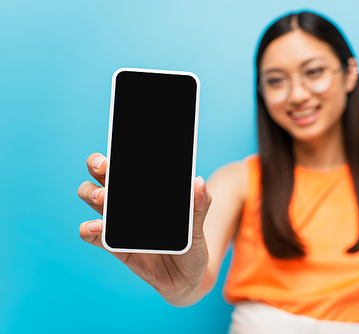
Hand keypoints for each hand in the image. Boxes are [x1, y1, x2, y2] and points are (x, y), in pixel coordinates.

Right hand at [78, 153, 211, 302]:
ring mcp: (118, 222)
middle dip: (97, 165)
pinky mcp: (115, 246)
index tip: (117, 150)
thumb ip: (199, 205)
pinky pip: (92, 234)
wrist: (188, 276)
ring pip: (91, 197)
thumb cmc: (191, 243)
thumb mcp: (198, 224)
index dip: (118, 153)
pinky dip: (89, 228)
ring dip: (91, 193)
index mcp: (146, 190)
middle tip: (105, 168)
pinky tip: (98, 227)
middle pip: (101, 176)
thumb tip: (198, 182)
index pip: (127, 165)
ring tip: (103, 198)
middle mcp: (127, 202)